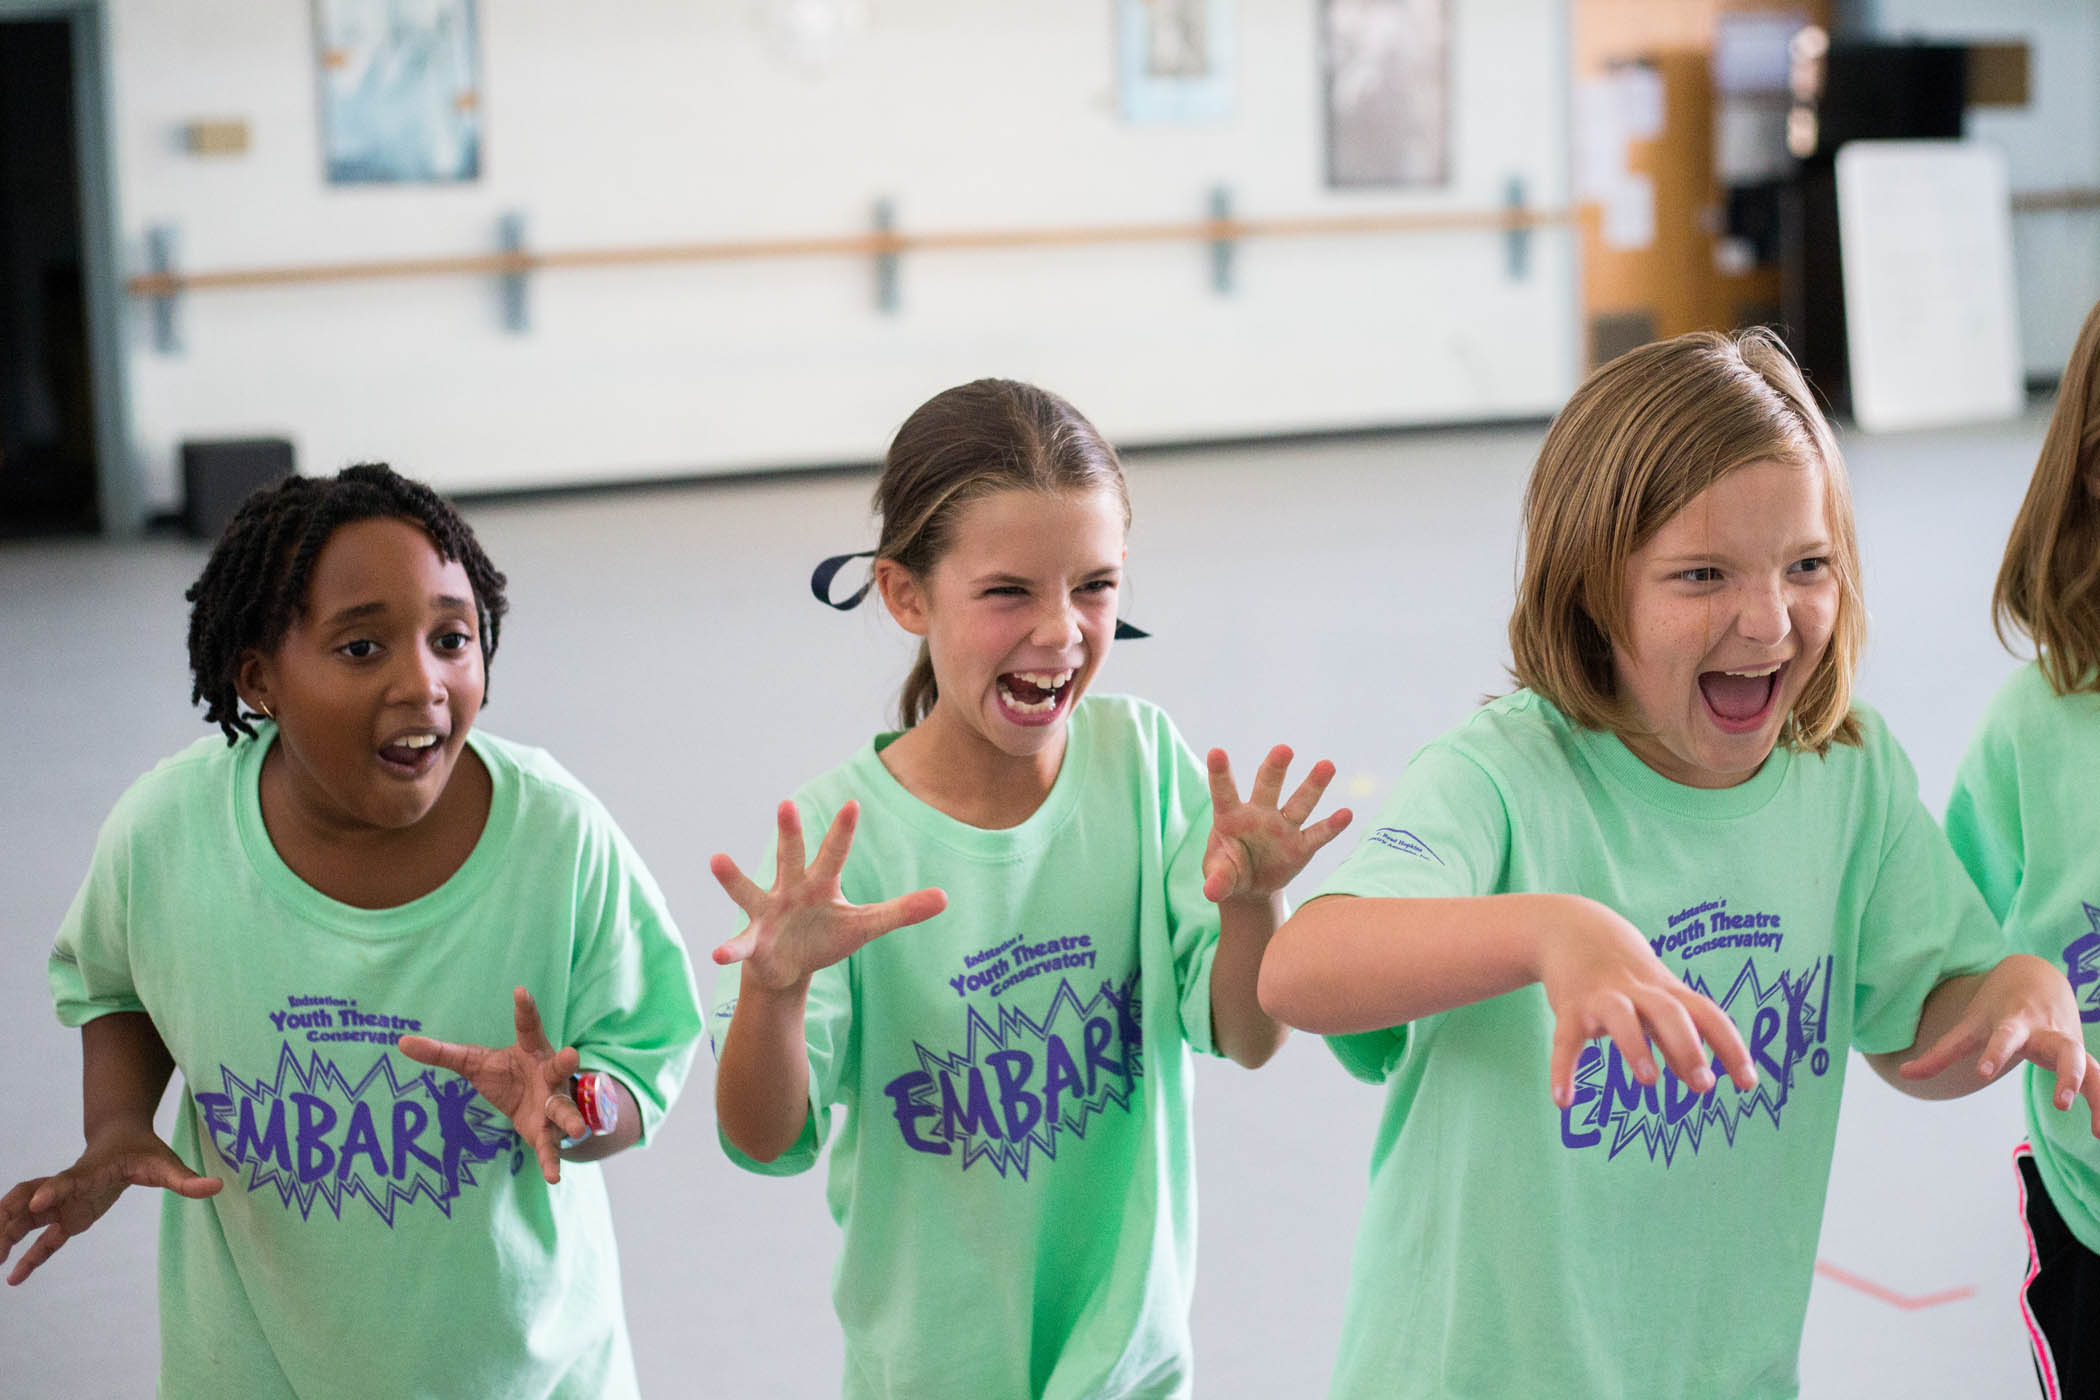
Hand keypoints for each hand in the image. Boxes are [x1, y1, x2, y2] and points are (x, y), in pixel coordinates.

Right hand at [1, 1124, 220, 1285]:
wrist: (120, 1137)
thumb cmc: (143, 1150)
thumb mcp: (166, 1163)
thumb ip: (186, 1178)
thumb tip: (217, 1187)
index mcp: (90, 1171)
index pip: (66, 1180)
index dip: (52, 1191)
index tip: (37, 1205)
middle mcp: (68, 1187)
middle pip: (28, 1199)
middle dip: (9, 1218)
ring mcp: (62, 1202)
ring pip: (23, 1217)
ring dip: (6, 1234)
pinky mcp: (64, 1217)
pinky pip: (41, 1238)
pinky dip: (27, 1256)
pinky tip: (13, 1278)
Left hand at [398, 987, 584, 1185]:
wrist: (537, 1105)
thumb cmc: (507, 1076)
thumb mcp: (474, 1062)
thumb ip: (442, 1053)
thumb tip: (400, 1041)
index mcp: (530, 1050)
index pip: (527, 1026)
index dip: (525, 1009)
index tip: (520, 991)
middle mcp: (548, 1074)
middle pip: (559, 1067)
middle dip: (566, 1062)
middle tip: (572, 1055)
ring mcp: (553, 1103)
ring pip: (563, 1110)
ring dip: (570, 1118)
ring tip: (576, 1128)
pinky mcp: (547, 1131)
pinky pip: (551, 1147)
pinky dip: (552, 1161)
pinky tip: (553, 1177)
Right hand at [710, 800, 946, 992]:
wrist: (789, 968)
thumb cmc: (825, 937)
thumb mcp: (866, 926)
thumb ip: (901, 911)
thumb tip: (945, 898)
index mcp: (820, 884)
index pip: (835, 853)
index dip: (843, 831)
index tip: (853, 803)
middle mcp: (790, 890)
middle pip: (791, 857)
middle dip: (790, 833)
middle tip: (787, 804)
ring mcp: (768, 913)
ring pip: (750, 891)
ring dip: (734, 877)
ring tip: (716, 859)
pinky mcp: (753, 941)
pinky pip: (739, 943)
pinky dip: (730, 948)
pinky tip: (718, 954)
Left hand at [1201, 746, 1353, 903]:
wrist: (1250, 888)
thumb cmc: (1228, 872)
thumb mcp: (1219, 877)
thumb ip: (1218, 880)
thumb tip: (1212, 891)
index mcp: (1231, 817)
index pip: (1224, 792)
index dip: (1220, 773)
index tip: (1215, 751)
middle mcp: (1259, 815)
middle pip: (1267, 787)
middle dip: (1275, 769)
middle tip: (1284, 749)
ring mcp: (1283, 829)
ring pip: (1299, 803)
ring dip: (1313, 786)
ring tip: (1327, 765)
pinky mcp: (1301, 846)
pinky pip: (1318, 834)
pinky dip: (1332, 826)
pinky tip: (1346, 813)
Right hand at [1539, 899, 1758, 1108]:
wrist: (1572, 930)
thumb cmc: (1625, 975)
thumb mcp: (1655, 999)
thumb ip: (1675, 1038)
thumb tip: (1698, 1079)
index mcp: (1667, 992)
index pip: (1708, 1016)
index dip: (1731, 1047)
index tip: (1748, 1083)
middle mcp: (1638, 992)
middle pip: (1669, 1012)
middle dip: (1688, 1046)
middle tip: (1704, 1085)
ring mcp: (1601, 998)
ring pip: (1622, 1017)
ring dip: (1637, 1047)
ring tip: (1649, 1081)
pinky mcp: (1570, 1009)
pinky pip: (1566, 1040)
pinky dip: (1563, 1070)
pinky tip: (1564, 1101)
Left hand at [1900, 954, 2099, 1134]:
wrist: (2037, 976)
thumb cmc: (1997, 1006)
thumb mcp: (1968, 1026)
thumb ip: (1941, 1053)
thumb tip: (1904, 1075)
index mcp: (2014, 1023)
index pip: (2004, 1036)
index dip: (1994, 1052)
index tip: (1982, 1072)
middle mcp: (2046, 1032)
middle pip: (2065, 1050)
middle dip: (2066, 1074)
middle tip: (2060, 1102)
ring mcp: (2068, 1043)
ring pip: (2090, 1066)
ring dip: (2096, 1095)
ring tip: (2098, 1131)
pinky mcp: (2082, 1055)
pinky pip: (2099, 1080)